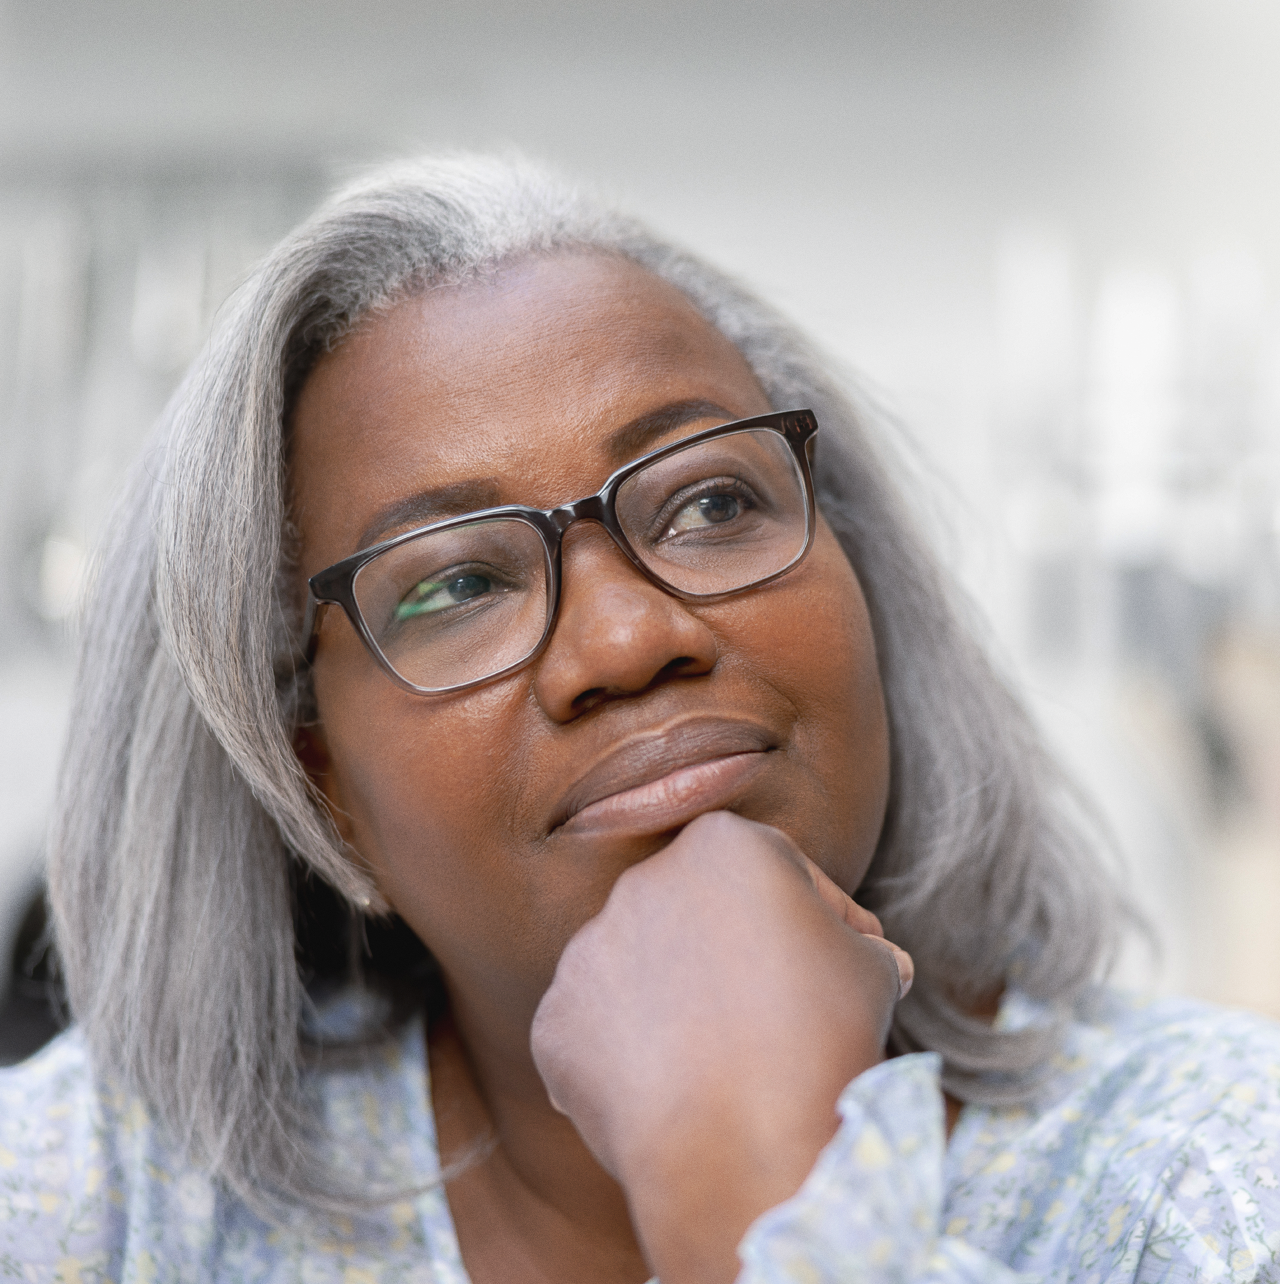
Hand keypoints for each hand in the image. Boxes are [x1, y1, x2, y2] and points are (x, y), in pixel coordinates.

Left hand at [530, 811, 912, 1283]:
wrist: (747, 1146)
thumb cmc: (820, 1037)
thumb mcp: (870, 966)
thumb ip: (855, 942)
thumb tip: (870, 956)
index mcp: (720, 843)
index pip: (778, 868)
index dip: (821, 916)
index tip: (847, 959)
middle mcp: (640, 880)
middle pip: (701, 913)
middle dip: (740, 955)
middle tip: (785, 1015)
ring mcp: (586, 951)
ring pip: (643, 970)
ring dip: (679, 1003)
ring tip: (727, 1065)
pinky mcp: (555, 1022)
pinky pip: (598, 1033)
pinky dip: (631, 1059)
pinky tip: (674, 1098)